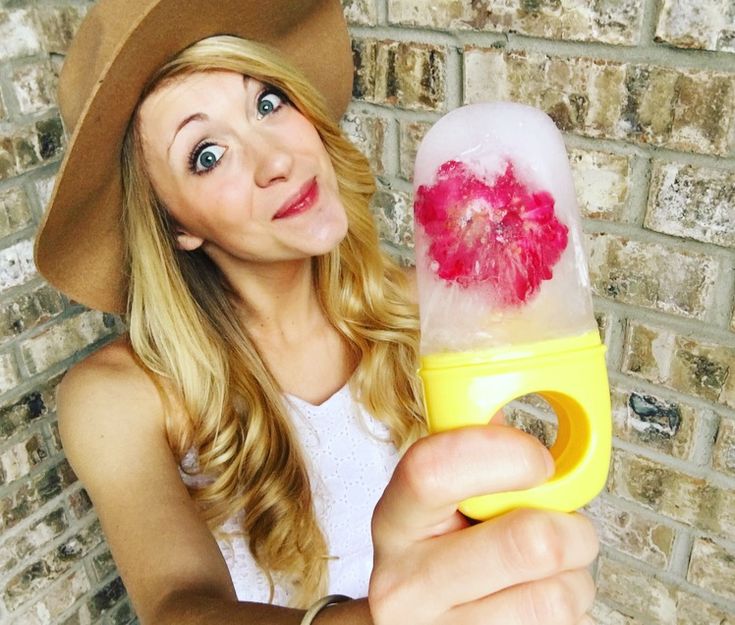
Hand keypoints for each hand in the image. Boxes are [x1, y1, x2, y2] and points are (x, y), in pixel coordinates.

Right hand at [369, 425, 597, 624]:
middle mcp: (406, 586)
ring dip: (575, 578)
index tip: (538, 459)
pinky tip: (536, 600)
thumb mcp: (435, 499)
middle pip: (528, 542)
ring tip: (548, 572)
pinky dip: (571, 611)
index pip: (433, 470)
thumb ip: (476, 450)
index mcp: (394, 520)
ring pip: (559, 597)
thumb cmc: (437, 551)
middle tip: (564, 525)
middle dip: (571, 528)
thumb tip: (539, 391)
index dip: (503, 454)